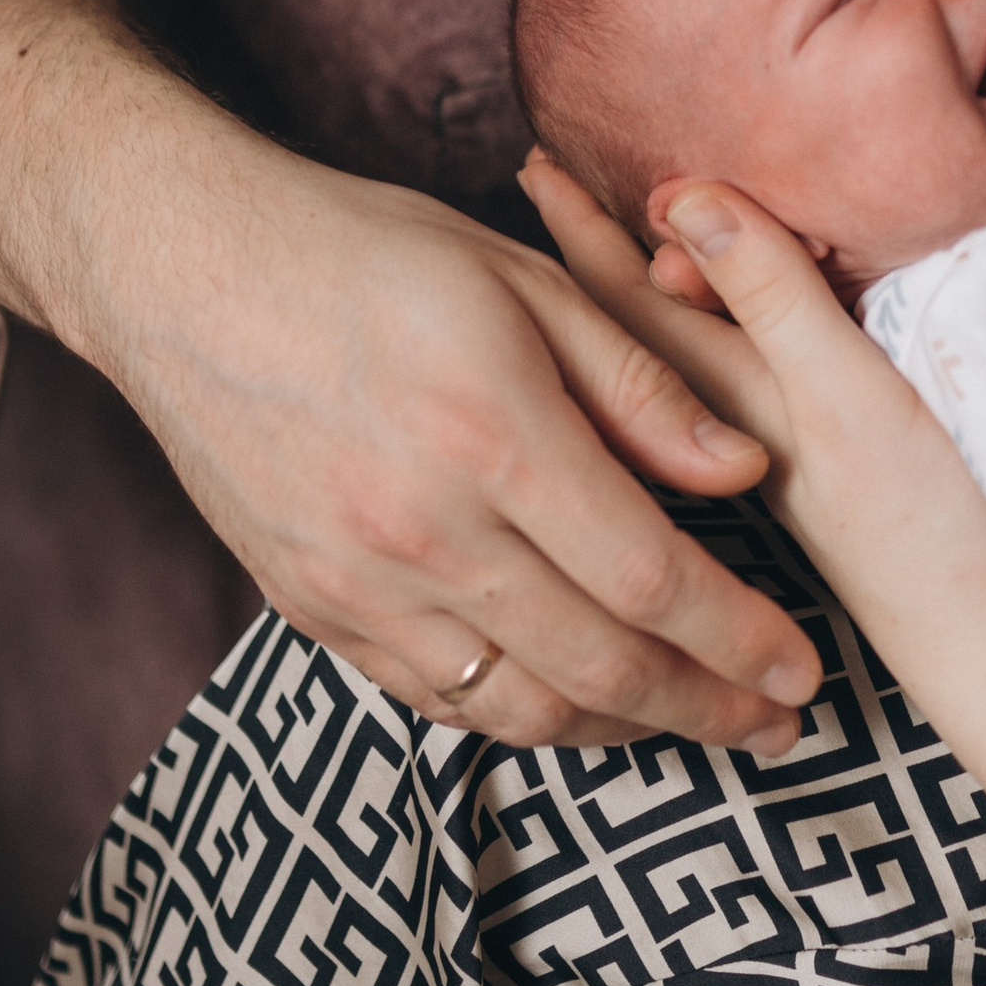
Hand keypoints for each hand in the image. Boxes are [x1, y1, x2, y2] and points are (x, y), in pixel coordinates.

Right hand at [111, 146, 820, 751]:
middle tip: (777, 727)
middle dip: (705, 709)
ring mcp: (358, 583)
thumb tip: (746, 473)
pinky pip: (435, 698)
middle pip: (596, 666)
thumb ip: (642, 388)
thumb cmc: (366, 255)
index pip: (649, 578)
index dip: (737, 639)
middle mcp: (422, 528)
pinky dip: (518, 714)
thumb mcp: (525, 283)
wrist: (183, 274)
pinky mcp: (312, 607)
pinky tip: (573, 702)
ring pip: (517, 705)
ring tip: (689, 721)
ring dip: (620, 729)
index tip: (802, 671)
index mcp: (493, 435)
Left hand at [522, 152, 985, 700]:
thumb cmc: (928, 523)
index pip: (634, 299)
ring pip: (680, 364)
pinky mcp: (827, 477)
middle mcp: (735, 428)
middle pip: (642, 328)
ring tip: (602, 246)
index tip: (533, 165)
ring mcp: (779, 455)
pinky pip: (729, 394)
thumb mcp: (847, 394)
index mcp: (728, 402)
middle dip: (597, 256)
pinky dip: (705, 348)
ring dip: (642, 301)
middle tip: (547, 182)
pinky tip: (705, 347)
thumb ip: (773, 297)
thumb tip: (685, 199)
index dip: (587, 230)